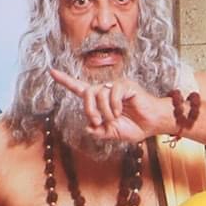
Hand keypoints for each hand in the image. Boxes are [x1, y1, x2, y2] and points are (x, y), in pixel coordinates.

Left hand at [50, 69, 173, 143]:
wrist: (154, 125)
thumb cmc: (136, 127)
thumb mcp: (113, 133)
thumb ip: (99, 131)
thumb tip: (88, 127)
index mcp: (100, 100)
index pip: (79, 88)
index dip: (65, 80)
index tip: (52, 71)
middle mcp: (106, 90)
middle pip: (86, 92)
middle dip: (88, 109)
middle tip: (97, 121)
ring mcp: (115, 87)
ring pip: (98, 93)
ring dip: (103, 110)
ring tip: (113, 118)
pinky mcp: (126, 86)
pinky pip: (112, 92)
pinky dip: (114, 105)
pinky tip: (120, 112)